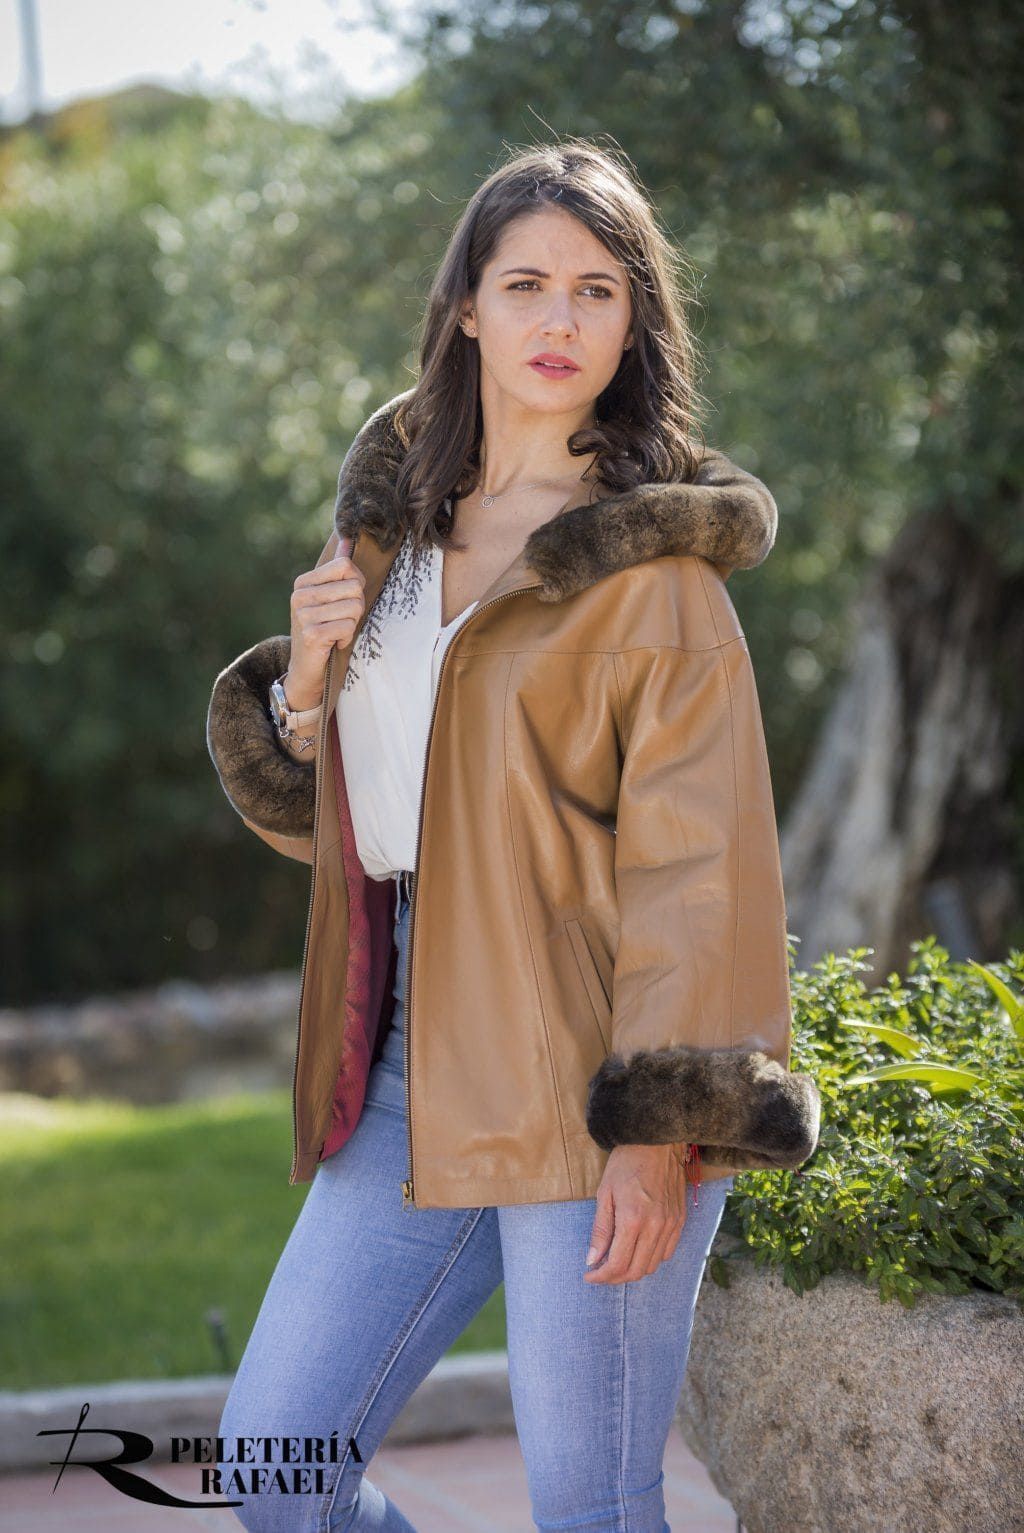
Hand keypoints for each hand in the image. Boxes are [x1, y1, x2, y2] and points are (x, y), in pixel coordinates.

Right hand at [286, 534, 366, 705]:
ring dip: (352, 624)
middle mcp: (299, 596)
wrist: (306, 668)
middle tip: (342, 620)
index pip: (345, 565)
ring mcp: (303, 615)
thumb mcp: (327, 598)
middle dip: (357, 606)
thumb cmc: (322, 629)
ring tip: (336, 631)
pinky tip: (334, 642)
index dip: (356, 583)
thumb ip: (336, 570)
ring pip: (354, 607)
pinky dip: (346, 637)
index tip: (346, 599)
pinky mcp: (311, 635)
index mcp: (303, 582)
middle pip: (353, 586)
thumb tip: (348, 540)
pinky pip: (347, 626)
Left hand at [583, 1143, 688, 1284]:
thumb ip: (600, 1229)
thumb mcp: (604, 1193)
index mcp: (633, 1220)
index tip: (589, 1275)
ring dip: (633, 1270)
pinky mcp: (680, 1221)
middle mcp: (655, 1227)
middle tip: (601, 1272)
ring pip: (653, 1265)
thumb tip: (593, 1259)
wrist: (656, 1142)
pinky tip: (638, 1250)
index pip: (617, 1264)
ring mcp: (671, 1225)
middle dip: (615, 1278)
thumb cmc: (626, 1163)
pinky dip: (651, 1259)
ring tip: (617, 1262)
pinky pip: (667, 1252)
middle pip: (637, 1271)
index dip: (601, 1276)